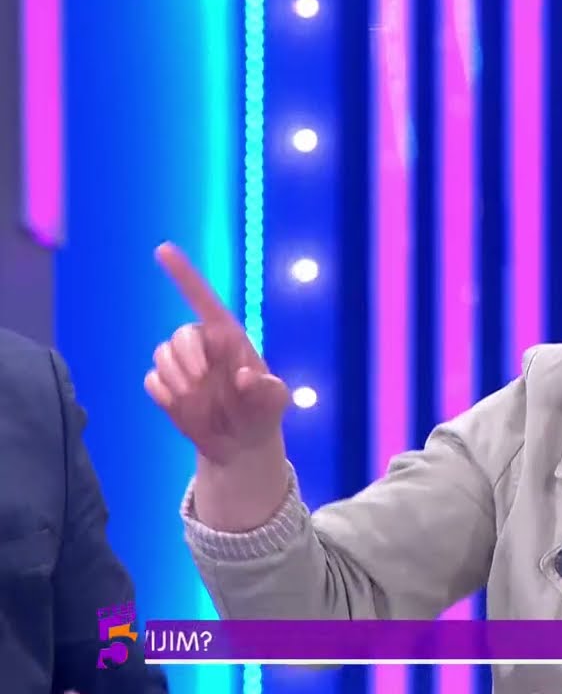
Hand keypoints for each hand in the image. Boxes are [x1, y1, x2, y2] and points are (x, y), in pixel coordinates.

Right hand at [145, 242, 290, 529]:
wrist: (242, 443)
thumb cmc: (264, 412)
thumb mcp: (276, 401)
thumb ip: (266, 389)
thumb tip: (244, 377)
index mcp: (230, 337)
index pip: (204, 299)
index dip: (184, 274)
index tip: (162, 249)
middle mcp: (203, 346)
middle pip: (180, 335)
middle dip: (186, 357)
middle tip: (201, 379)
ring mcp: (182, 366)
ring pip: (161, 357)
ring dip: (178, 380)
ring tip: (201, 400)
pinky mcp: (166, 387)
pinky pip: (153, 382)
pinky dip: (167, 397)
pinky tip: (186, 409)